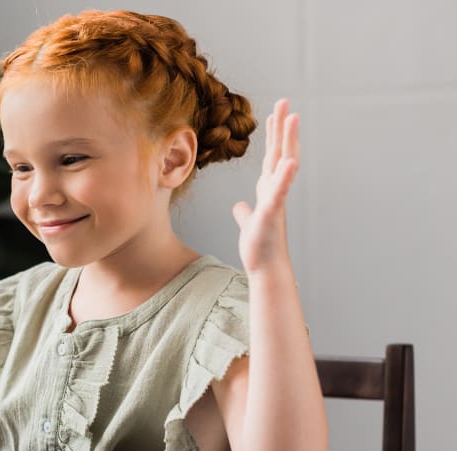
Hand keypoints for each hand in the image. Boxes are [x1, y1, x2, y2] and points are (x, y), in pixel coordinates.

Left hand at [232, 98, 299, 273]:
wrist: (265, 266)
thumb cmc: (260, 246)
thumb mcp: (248, 222)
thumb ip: (245, 211)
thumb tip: (239, 206)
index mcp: (268, 189)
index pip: (272, 155)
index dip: (274, 134)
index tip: (275, 113)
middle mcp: (275, 190)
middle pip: (280, 151)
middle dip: (282, 127)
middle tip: (285, 101)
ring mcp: (276, 200)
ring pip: (284, 164)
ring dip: (289, 141)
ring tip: (293, 117)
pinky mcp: (272, 213)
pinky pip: (280, 191)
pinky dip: (285, 176)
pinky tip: (289, 160)